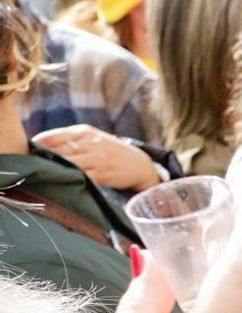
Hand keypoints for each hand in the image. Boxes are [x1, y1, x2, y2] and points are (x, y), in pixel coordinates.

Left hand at [34, 125, 161, 191]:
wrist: (140, 164)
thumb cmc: (111, 151)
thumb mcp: (92, 137)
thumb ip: (69, 139)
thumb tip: (40, 145)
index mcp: (84, 131)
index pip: (52, 137)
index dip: (37, 145)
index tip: (30, 152)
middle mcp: (90, 143)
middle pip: (57, 151)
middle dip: (44, 159)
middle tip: (35, 165)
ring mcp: (97, 159)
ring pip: (67, 164)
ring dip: (55, 170)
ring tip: (46, 174)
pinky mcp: (102, 174)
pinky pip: (80, 177)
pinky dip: (69, 179)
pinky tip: (63, 181)